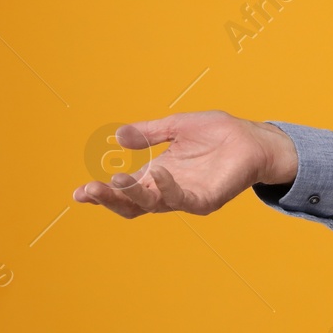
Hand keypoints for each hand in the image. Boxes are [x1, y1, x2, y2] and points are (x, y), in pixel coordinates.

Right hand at [72, 110, 296, 217]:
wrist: (254, 138)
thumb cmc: (218, 133)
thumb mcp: (176, 127)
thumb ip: (148, 133)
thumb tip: (118, 137)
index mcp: (156, 175)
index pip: (124, 190)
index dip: (101, 194)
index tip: (78, 192)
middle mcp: (167, 190)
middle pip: (131, 204)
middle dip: (108, 198)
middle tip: (87, 191)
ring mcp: (185, 197)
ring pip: (151, 205)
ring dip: (131, 195)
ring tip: (115, 180)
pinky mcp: (206, 199)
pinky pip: (182, 199)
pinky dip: (167, 189)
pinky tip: (158, 173)